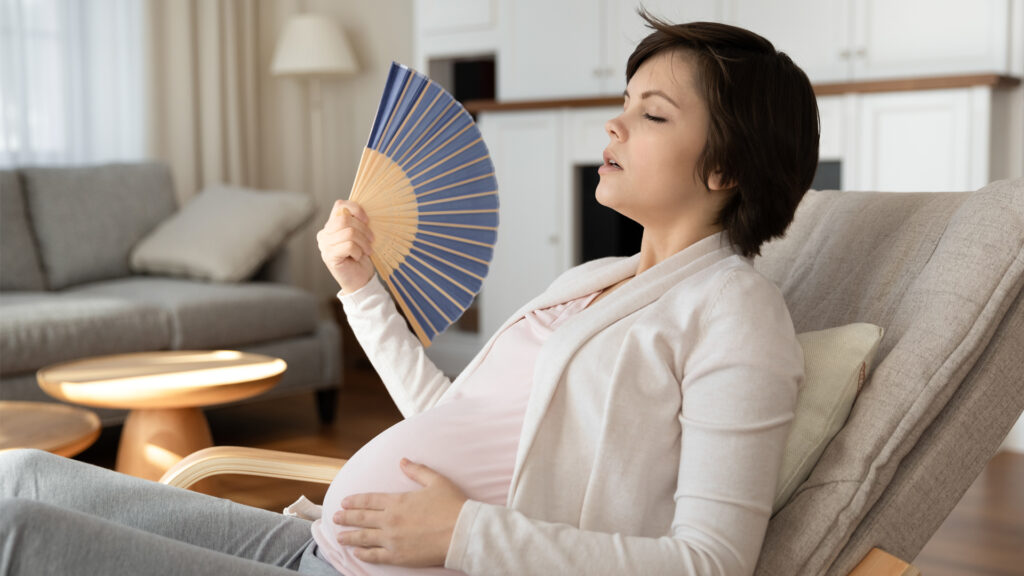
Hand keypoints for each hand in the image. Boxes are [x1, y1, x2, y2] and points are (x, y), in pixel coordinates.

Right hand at [317, 199, 375, 293]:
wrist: (360, 280)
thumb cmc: (362, 256)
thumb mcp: (361, 235)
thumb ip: (358, 222)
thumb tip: (362, 212)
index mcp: (331, 225)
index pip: (340, 205)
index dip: (356, 209)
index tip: (367, 220)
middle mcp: (324, 233)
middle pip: (345, 219)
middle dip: (363, 229)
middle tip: (371, 240)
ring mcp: (324, 245)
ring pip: (349, 232)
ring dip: (363, 242)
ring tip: (367, 250)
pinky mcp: (329, 256)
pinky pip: (349, 245)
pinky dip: (358, 251)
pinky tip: (357, 257)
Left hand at [333, 458, 467, 566]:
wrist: (462, 532)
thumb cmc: (452, 505)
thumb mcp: (436, 481)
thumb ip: (417, 470)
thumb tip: (402, 461)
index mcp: (397, 501)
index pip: (369, 500)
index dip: (355, 501)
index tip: (344, 502)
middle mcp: (390, 520)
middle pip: (362, 518)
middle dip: (346, 517)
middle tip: (335, 518)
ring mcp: (392, 539)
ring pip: (364, 538)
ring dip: (350, 536)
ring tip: (339, 536)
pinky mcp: (398, 556)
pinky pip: (375, 556)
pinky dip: (364, 554)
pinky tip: (357, 553)